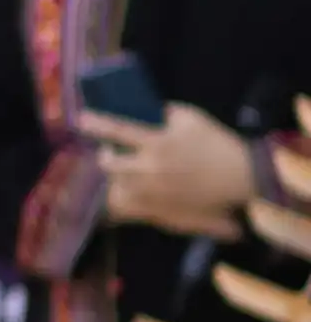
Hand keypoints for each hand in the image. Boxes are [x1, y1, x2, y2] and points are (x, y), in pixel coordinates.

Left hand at [93, 103, 253, 238]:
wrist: (240, 179)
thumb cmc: (217, 145)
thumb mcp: (192, 118)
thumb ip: (165, 112)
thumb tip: (145, 110)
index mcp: (158, 143)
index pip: (117, 130)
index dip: (96, 124)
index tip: (80, 119)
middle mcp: (150, 169)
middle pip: (109, 164)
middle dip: (106, 156)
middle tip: (111, 153)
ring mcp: (152, 194)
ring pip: (116, 188)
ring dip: (116, 178)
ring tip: (125, 173)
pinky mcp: (158, 211)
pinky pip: (128, 210)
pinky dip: (123, 202)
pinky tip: (127, 195)